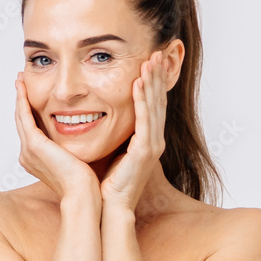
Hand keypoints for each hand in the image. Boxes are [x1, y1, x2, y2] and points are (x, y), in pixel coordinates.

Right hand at [14, 71, 98, 201]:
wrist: (83, 194)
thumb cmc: (85, 183)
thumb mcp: (76, 159)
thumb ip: (72, 146)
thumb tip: (83, 133)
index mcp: (36, 159)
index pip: (31, 129)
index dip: (30, 110)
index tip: (31, 94)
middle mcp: (28, 155)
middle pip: (22, 121)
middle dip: (21, 100)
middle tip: (20, 81)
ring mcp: (29, 150)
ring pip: (21, 116)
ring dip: (20, 96)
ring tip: (20, 80)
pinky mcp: (34, 145)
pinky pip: (24, 116)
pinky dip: (22, 100)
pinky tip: (23, 87)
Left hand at [99, 50, 168, 210]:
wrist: (110, 207)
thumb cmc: (108, 183)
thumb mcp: (113, 151)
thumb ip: (115, 134)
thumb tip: (103, 117)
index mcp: (147, 141)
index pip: (152, 106)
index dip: (153, 84)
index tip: (149, 62)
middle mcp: (154, 141)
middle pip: (157, 102)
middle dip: (157, 77)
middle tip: (155, 53)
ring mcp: (152, 146)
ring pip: (153, 107)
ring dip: (152, 82)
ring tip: (150, 61)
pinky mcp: (144, 152)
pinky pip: (144, 120)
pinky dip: (142, 100)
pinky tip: (139, 83)